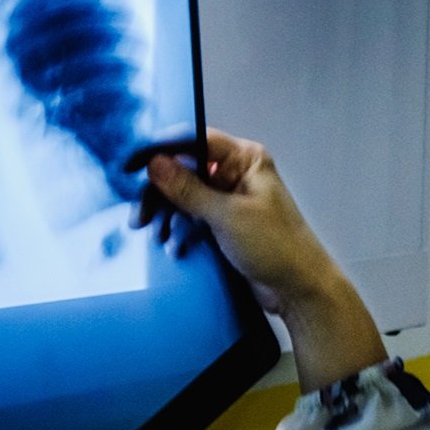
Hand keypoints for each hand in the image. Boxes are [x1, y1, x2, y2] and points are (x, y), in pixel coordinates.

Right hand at [128, 129, 386, 390]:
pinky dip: (180, 229)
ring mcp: (231, 198)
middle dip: (160, 193)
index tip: (131, 166)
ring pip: (185, 196)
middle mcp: (237, 173)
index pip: (194, 140)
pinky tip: (176, 246)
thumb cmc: (276, 246)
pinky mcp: (225, 223)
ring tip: (158, 236)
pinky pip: (192, 217)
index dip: (160, 150)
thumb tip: (156, 163)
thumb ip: (188, 189)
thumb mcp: (226, 215)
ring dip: (168, 215)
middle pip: (184, 170)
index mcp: (245, 159)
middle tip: (140, 217)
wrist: (297, 288)